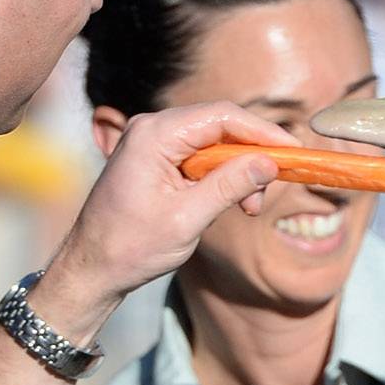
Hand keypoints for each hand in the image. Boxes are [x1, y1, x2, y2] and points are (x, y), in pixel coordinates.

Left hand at [30, 103, 296, 339]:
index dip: (262, 131)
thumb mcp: (188, 218)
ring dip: (238, 169)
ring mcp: (151, 141)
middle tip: (273, 186)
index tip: (293, 151)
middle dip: (252, 153)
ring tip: (249, 206)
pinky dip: (221, 175)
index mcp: (153, 135)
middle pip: (219, 124)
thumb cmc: (131, 246)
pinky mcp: (155, 157)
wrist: (92, 267)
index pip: (221, 116)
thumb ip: (230, 185)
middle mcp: (151, 128)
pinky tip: (231, 201)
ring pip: (213, 141)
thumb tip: (269, 163)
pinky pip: (199, 155)